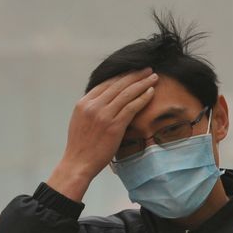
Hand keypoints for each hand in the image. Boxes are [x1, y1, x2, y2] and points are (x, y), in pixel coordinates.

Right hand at [46, 69, 158, 200]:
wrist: (78, 163)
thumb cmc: (82, 146)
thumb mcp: (81, 121)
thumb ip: (92, 109)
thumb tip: (104, 102)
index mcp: (84, 103)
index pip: (106, 84)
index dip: (122, 76)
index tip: (133, 72)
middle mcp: (93, 106)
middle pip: (118, 85)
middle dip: (134, 75)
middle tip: (148, 69)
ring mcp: (103, 115)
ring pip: (126, 93)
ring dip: (142, 83)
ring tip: (154, 77)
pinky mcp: (113, 126)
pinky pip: (131, 107)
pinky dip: (142, 98)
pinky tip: (151, 92)